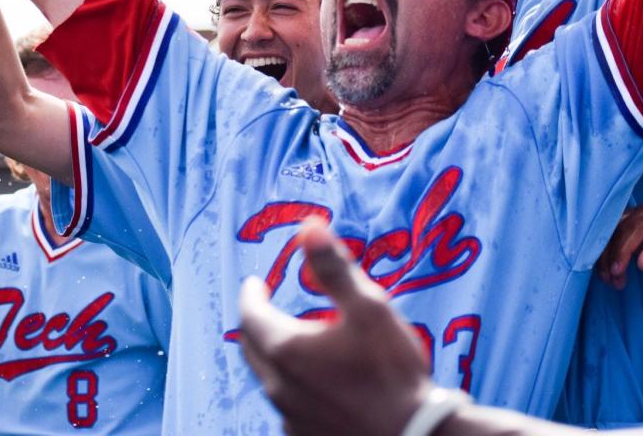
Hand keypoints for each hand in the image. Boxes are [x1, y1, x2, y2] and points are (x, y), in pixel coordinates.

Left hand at [239, 219, 429, 435]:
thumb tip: (308, 227)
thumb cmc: (393, 372)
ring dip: (274, 354)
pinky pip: (287, 403)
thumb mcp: (369, 308)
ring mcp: (290, 416)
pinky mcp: (304, 435)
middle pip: (251, 346)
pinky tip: (314, 380)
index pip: (249, 315)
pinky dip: (292, 384)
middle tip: (266, 307)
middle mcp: (279, 386)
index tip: (256, 283)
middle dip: (255, 322)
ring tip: (294, 340)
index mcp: (286, 349)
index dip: (251, 294)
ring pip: (268, 377)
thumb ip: (334, 268)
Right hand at [598, 197, 642, 288]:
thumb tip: (640, 260)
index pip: (637, 228)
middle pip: (621, 227)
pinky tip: (610, 266)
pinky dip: (611, 249)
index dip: (623, 249)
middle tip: (609, 278)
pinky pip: (616, 230)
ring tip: (609, 276)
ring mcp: (642, 208)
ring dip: (607, 253)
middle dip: (612, 254)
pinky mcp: (635, 215)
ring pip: (614, 228)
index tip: (615, 270)